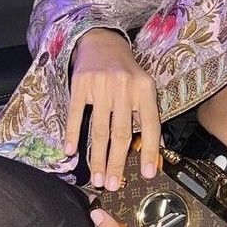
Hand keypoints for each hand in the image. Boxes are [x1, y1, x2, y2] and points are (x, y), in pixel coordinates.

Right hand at [65, 30, 161, 189]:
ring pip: (99, 129)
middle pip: (121, 133)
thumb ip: (146, 116)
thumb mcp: (143, 88)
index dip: (150, 152)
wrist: (102, 41)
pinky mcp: (80, 83)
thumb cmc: (125, 71)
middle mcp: (124, 87)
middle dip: (117, 163)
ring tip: (97, 177)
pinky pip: (75, 114)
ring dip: (97, 157)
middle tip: (113, 185)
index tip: (146, 174)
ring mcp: (101, 85)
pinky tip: (70, 151)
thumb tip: (156, 152)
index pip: (150, 126)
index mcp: (145, 89)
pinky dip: (72, 134)